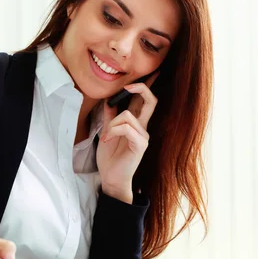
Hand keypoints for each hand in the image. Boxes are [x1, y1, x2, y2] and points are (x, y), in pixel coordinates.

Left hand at [97, 73, 158, 202]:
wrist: (110, 178)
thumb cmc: (110, 158)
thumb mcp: (106, 132)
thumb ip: (109, 117)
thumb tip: (109, 100)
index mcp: (136, 124)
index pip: (145, 101)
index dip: (144, 87)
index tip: (131, 80)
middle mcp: (143, 128)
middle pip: (151, 101)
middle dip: (141, 88)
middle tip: (126, 87)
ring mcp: (143, 136)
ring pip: (128, 115)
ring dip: (112, 123)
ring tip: (106, 136)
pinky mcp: (141, 145)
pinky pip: (127, 128)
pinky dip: (113, 131)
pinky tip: (107, 139)